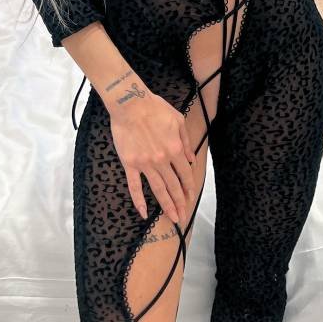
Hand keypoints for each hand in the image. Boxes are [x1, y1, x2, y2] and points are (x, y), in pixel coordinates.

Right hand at [109, 88, 196, 224]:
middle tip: (183, 216)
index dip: (189, 187)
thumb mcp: (178, 121)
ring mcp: (145, 164)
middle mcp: (162, 160)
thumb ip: (186, 142)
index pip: (185, 174)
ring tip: (172, 217)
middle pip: (173, 186)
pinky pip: (134, 186)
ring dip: (166, 205)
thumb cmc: (155, 108)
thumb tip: (192, 159)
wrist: (130, 103)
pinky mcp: (130, 164)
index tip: (191, 198)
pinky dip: (139, 200)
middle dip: (180, 202)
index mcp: (175, 149)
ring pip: (158, 189)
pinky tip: (143, 213)